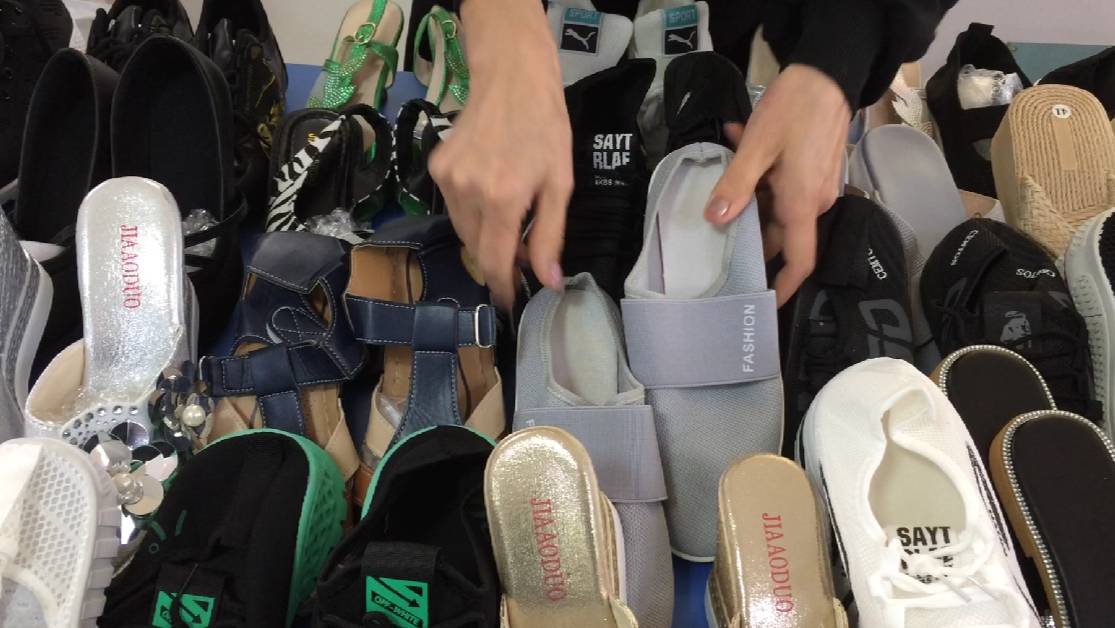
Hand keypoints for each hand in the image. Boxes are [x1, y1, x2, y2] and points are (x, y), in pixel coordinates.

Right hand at [430, 0, 571, 310]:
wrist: (511, 78)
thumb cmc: (546, 128)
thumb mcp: (560, 184)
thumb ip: (550, 236)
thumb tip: (548, 281)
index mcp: (502, 198)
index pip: (493, 262)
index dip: (501, 286)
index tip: (508, 302)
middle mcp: (467, 192)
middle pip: (476, 249)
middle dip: (498, 257)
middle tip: (522, 250)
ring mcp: (446, 179)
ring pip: (463, 230)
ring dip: (485, 234)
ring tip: (509, 213)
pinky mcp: (436, 167)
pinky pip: (453, 207)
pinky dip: (472, 210)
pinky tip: (490, 189)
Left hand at [704, 64, 849, 305]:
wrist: (829, 72)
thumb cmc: (795, 109)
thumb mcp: (757, 147)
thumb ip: (736, 185)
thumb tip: (715, 219)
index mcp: (803, 204)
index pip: (799, 261)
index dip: (783, 286)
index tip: (764, 303)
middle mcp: (816, 202)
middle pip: (781, 236)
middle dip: (750, 233)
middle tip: (717, 234)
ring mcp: (818, 187)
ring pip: (778, 209)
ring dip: (752, 195)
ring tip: (728, 167)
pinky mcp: (815, 172)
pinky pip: (784, 188)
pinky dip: (763, 177)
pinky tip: (741, 145)